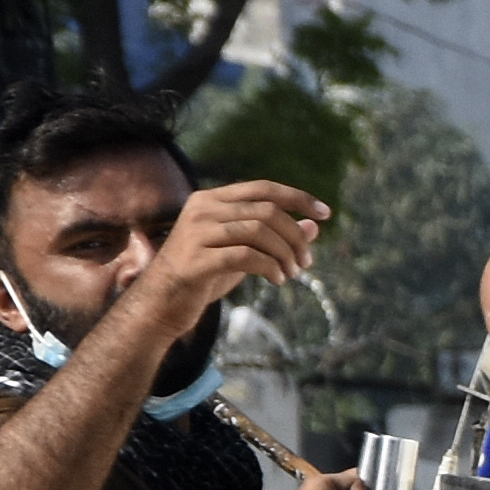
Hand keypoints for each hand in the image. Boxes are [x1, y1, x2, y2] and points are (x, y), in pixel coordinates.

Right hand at [143, 183, 328, 350]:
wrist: (163, 301)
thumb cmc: (206, 274)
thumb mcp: (244, 251)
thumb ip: (274, 237)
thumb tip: (314, 226)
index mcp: (211, 200)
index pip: (262, 188)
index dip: (297, 198)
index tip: (326, 214)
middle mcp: (202, 209)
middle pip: (266, 211)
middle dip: (296, 237)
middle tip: (306, 262)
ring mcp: (196, 232)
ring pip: (259, 231)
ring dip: (286, 254)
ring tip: (291, 273)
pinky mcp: (196, 259)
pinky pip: (246, 256)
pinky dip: (270, 267)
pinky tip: (277, 279)